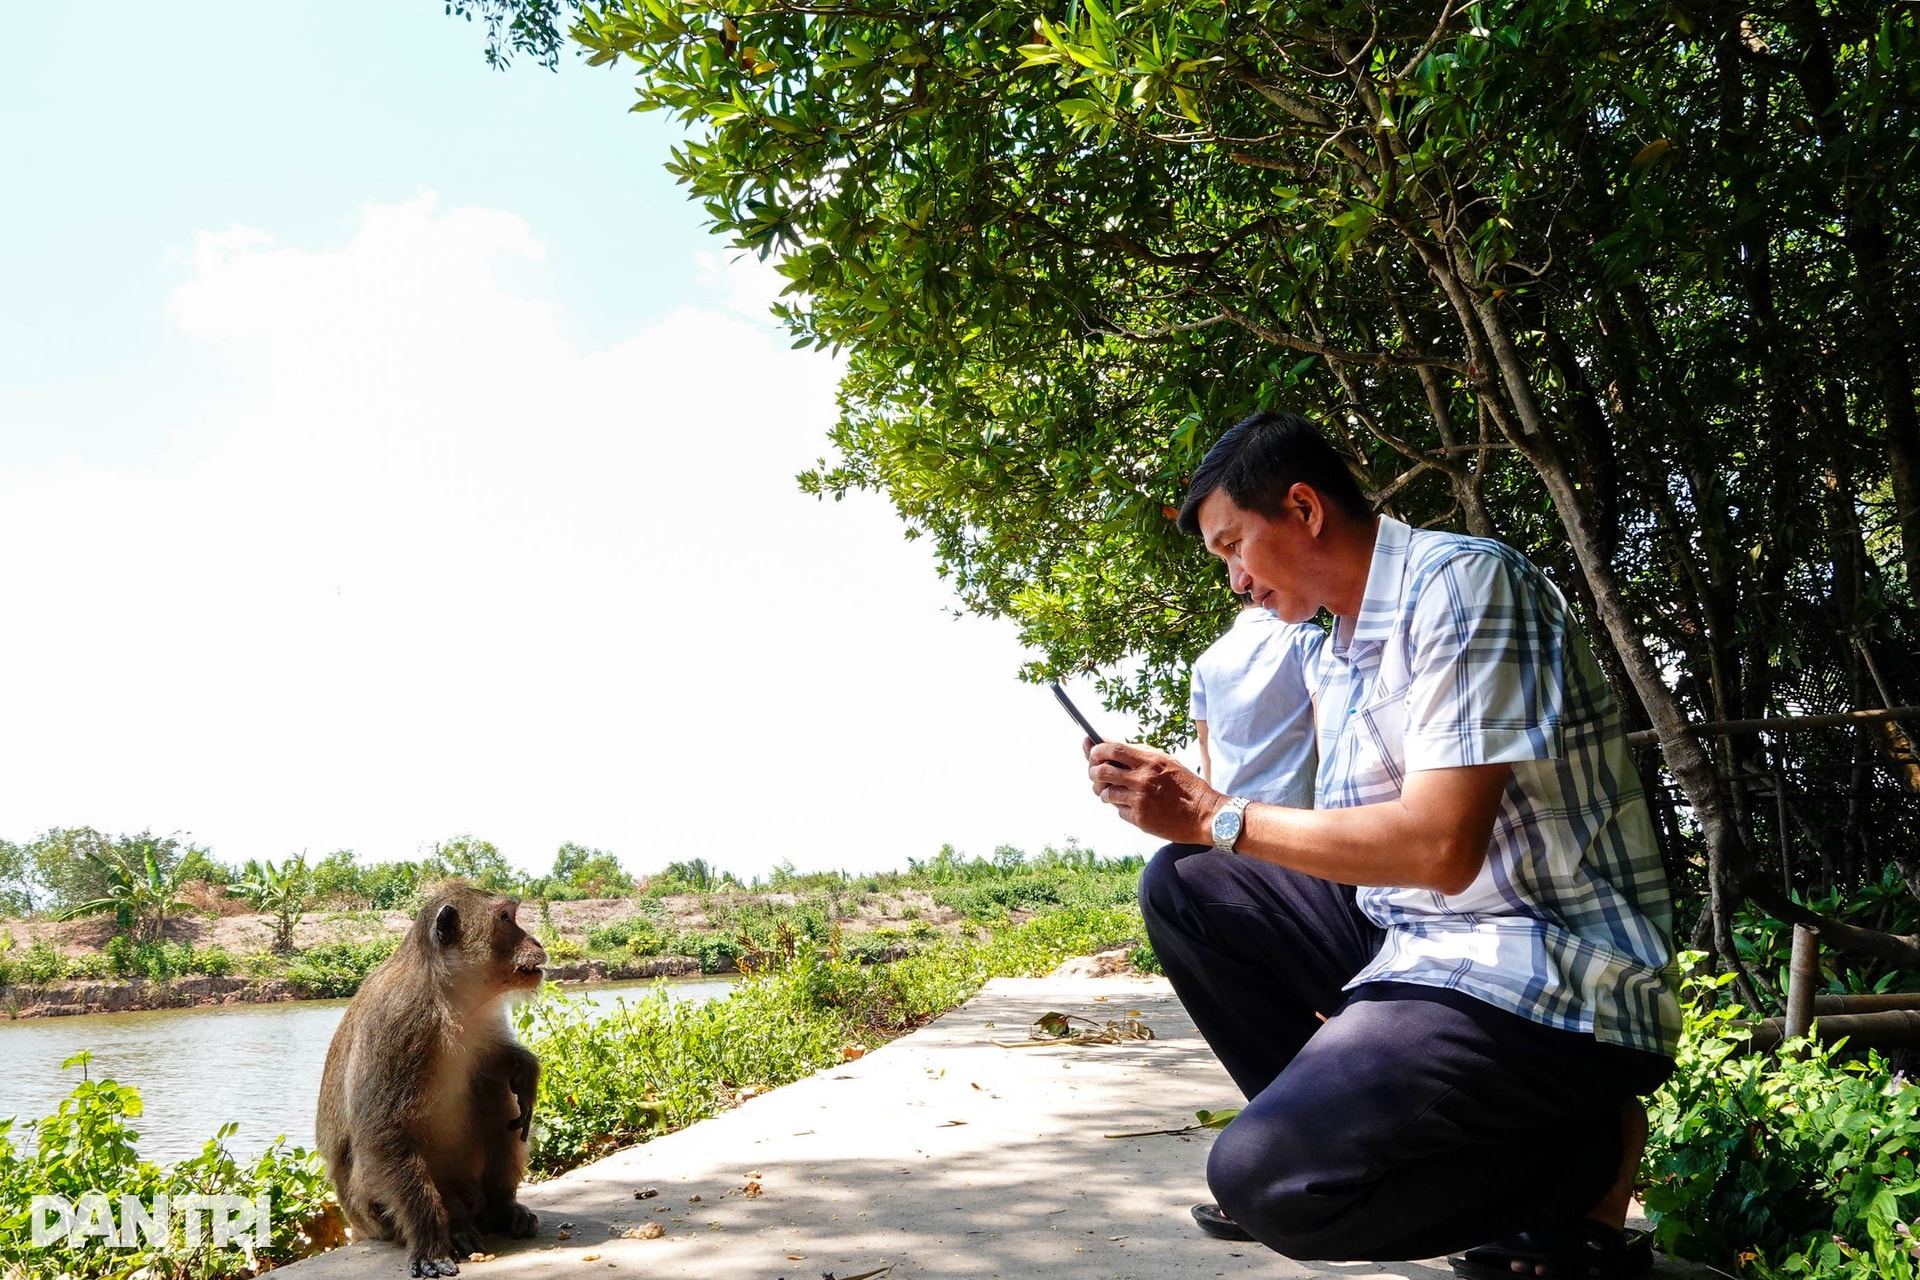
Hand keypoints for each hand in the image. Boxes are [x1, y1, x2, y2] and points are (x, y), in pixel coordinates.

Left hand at [1085, 739, 1220, 843]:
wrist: (1205, 814)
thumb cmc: (1186, 786)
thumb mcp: (1166, 761)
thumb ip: (1139, 754)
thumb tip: (1110, 744)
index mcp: (1150, 761)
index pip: (1112, 749)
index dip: (1096, 750)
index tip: (1091, 751)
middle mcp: (1142, 779)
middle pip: (1100, 771)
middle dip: (1093, 773)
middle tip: (1096, 775)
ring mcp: (1140, 800)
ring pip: (1106, 794)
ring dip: (1106, 793)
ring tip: (1116, 794)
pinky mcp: (1140, 819)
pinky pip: (1119, 812)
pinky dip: (1121, 809)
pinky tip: (1134, 807)